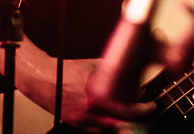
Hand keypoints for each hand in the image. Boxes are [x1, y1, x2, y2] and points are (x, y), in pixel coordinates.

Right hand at [24, 57, 156, 130]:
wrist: (45, 80)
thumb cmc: (68, 71)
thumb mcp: (95, 66)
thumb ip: (113, 73)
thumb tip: (131, 76)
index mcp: (98, 95)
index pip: (127, 107)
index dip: (142, 106)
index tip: (148, 101)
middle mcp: (92, 111)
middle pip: (123, 122)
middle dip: (139, 117)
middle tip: (147, 110)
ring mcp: (85, 120)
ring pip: (112, 130)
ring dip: (126, 124)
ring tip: (134, 117)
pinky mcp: (78, 125)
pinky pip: (98, 132)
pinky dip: (110, 128)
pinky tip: (116, 122)